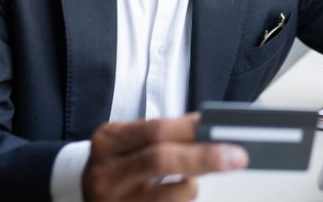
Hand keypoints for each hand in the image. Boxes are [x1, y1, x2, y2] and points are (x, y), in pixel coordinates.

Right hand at [82, 113, 248, 201]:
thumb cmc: (118, 164)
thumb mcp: (130, 142)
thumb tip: (210, 129)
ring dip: (192, 186)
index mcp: (108, 141)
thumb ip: (164, 135)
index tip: (222, 128)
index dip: (191, 129)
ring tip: (194, 179)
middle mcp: (106, 173)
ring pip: (168, 195)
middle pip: (160, 160)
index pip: (155, 131)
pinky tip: (183, 191)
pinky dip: (181, 199)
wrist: (86, 195)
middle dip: (203, 157)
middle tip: (236, 156)